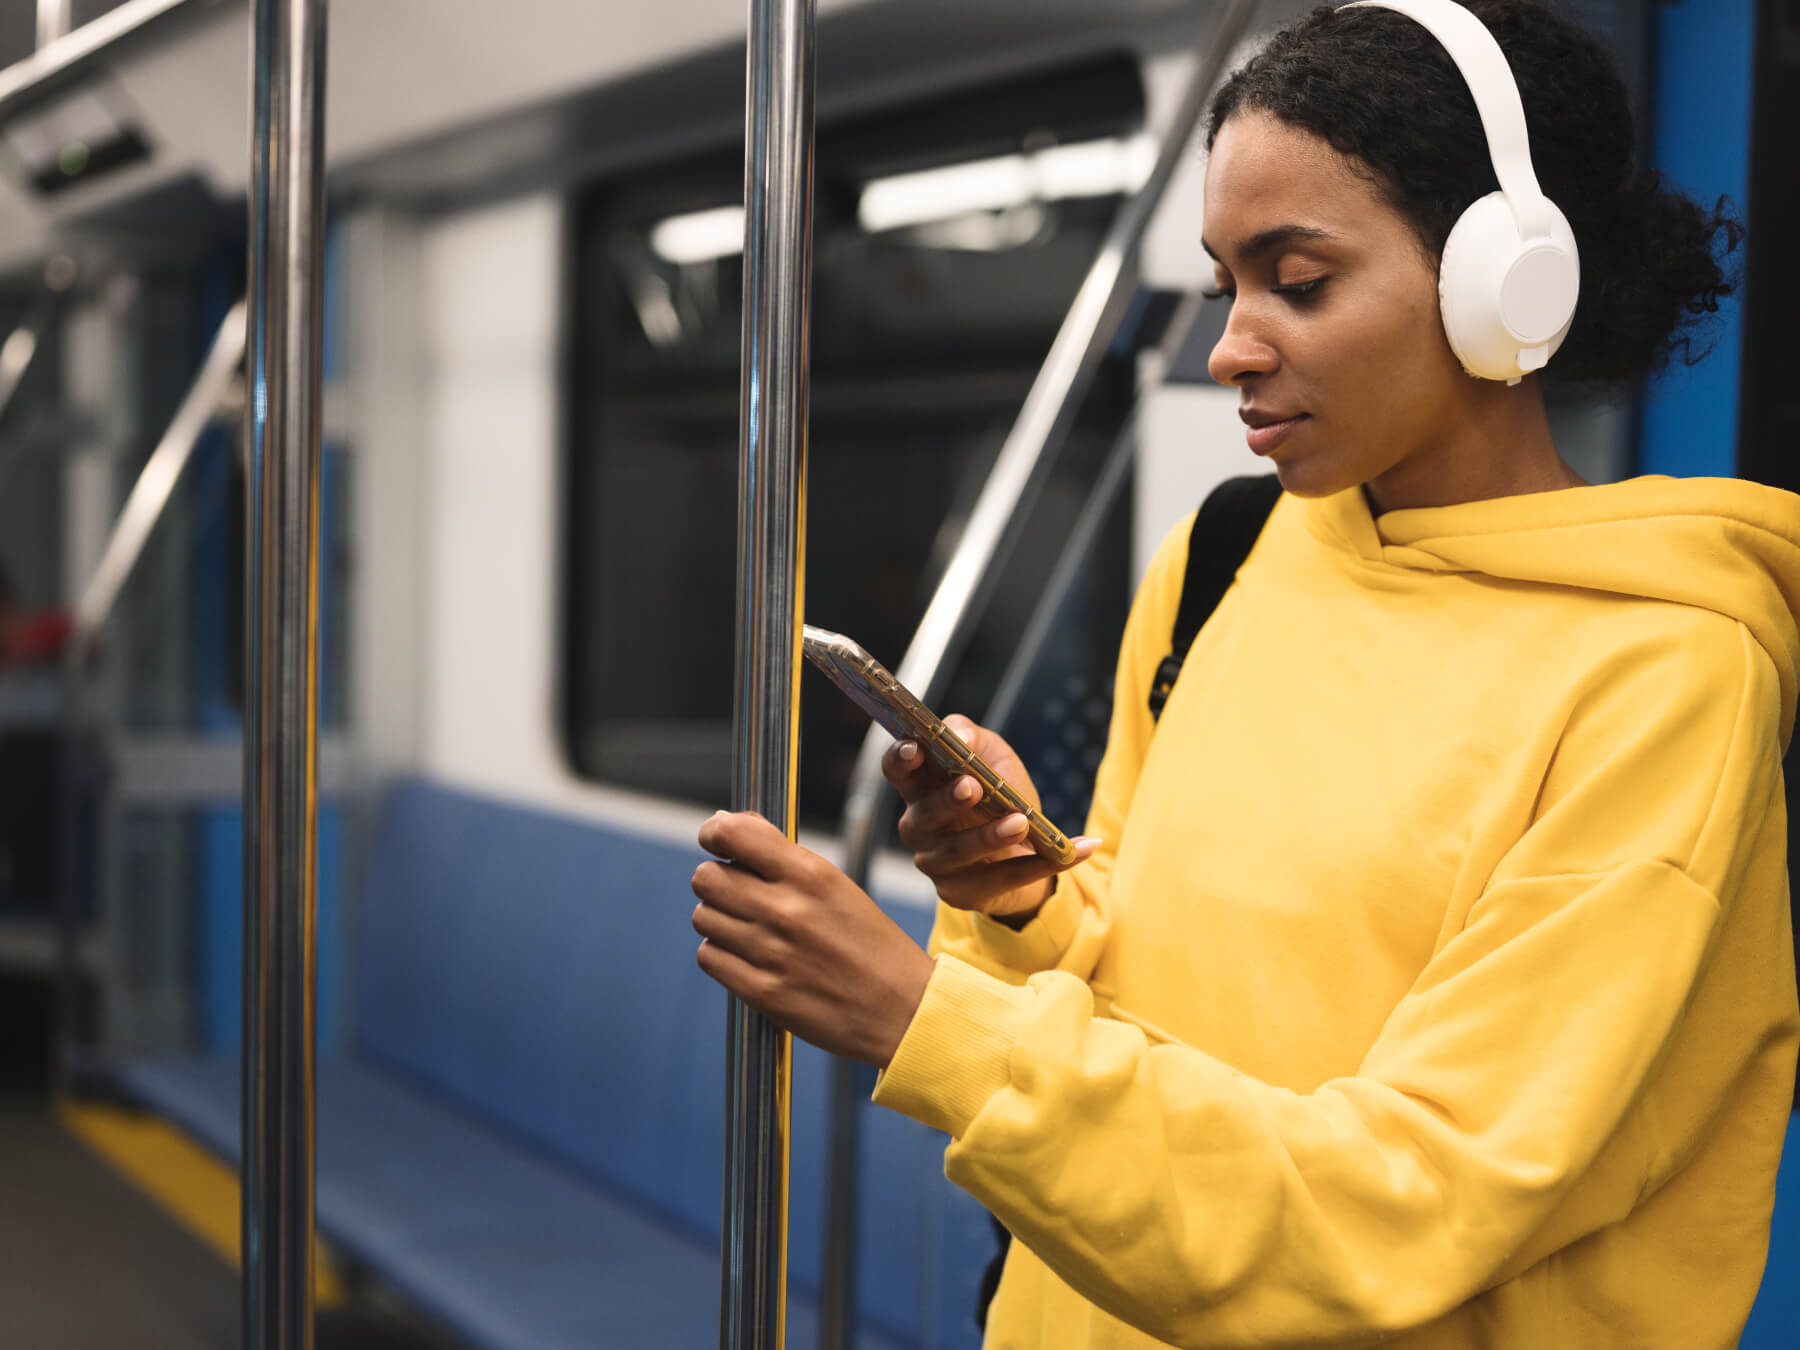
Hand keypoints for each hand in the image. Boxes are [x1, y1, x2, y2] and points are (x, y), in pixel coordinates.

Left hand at [692, 811, 935, 1067]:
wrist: (902, 1009)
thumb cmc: (870, 943)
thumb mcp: (837, 885)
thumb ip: (784, 857)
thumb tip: (728, 828)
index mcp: (810, 875)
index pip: (731, 835)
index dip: (713, 833)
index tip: (714, 839)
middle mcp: (786, 909)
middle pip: (706, 878)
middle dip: (717, 880)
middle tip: (737, 891)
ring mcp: (771, 952)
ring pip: (703, 917)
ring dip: (719, 919)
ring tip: (749, 927)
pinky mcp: (761, 991)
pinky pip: (710, 956)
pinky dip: (721, 953)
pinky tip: (748, 955)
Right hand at [883, 714, 1099, 920]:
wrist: (1028, 847)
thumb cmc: (1000, 795)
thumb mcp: (993, 756)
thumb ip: (972, 737)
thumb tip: (958, 737)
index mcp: (921, 787)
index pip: (897, 770)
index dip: (900, 760)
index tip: (916, 748)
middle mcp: (919, 827)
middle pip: (923, 815)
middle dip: (947, 801)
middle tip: (972, 786)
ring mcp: (936, 864)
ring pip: (958, 852)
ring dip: (990, 837)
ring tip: (1021, 822)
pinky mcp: (962, 894)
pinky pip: (1003, 880)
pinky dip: (1041, 864)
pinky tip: (1077, 849)